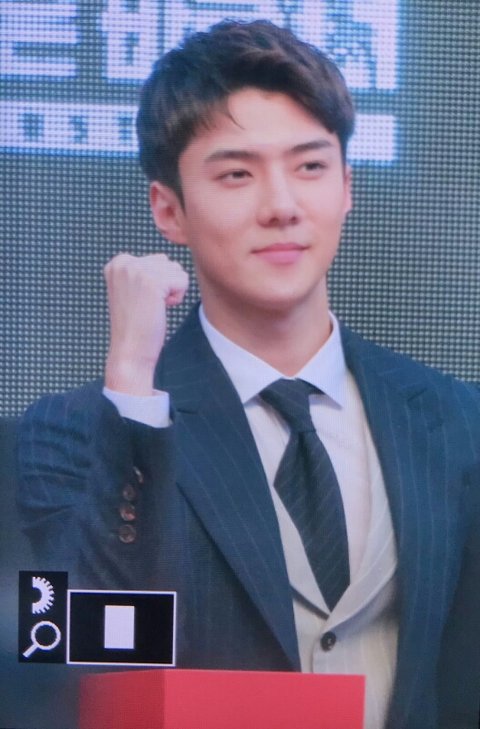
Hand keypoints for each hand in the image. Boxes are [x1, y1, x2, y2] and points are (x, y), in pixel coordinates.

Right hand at [104, 253, 188, 394]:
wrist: (131, 351)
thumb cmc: (137, 324)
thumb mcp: (134, 289)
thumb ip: (145, 270)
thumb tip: (168, 260)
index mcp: (117, 262)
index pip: (158, 260)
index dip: (158, 283)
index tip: (141, 300)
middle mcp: (124, 262)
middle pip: (168, 263)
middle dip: (166, 286)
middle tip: (147, 306)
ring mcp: (137, 270)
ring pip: (177, 271)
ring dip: (172, 292)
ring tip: (153, 308)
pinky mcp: (152, 281)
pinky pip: (183, 281)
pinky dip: (178, 298)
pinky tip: (159, 310)